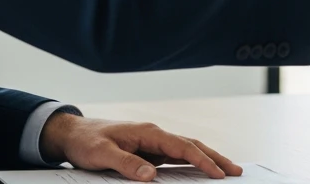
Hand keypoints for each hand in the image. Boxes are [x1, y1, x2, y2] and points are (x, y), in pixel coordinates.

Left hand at [38, 112, 241, 180]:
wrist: (73, 133)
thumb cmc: (87, 141)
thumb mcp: (102, 154)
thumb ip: (127, 164)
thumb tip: (152, 176)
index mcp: (148, 132)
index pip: (182, 147)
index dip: (202, 160)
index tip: (217, 173)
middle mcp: (154, 135)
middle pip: (192, 145)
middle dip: (215, 157)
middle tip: (236, 171)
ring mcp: (153, 143)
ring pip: (187, 151)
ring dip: (207, 159)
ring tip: (226, 170)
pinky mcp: (149, 151)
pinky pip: (175, 158)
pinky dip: (192, 163)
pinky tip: (201, 171)